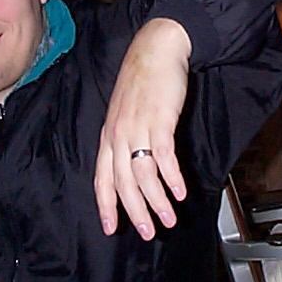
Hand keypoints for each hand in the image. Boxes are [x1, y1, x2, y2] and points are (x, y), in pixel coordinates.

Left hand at [95, 18, 191, 239]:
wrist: (156, 49)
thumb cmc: (144, 81)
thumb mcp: (125, 112)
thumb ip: (126, 139)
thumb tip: (134, 166)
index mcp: (108, 135)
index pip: (101, 178)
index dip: (107, 205)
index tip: (111, 228)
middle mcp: (119, 134)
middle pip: (122, 183)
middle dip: (135, 211)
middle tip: (148, 231)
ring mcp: (137, 127)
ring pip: (143, 175)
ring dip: (157, 201)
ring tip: (169, 218)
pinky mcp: (159, 120)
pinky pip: (163, 157)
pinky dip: (172, 177)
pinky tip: (180, 191)